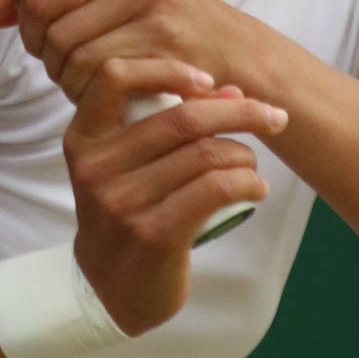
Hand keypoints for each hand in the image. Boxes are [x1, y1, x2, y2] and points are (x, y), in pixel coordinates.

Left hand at [0, 0, 256, 101]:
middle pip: (36, 1)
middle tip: (56, 55)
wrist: (231, 51)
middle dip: (35, 39)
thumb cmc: (157, 21)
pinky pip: (91, 68)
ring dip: (59, 70)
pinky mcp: (160, 34)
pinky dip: (85, 88)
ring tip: (81, 73)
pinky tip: (101, 88)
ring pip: (60, 40)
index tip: (25, 6)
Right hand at [64, 56, 285, 334]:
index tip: (207, 82)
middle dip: (240, 111)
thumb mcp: (134, 164)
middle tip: (273, 116)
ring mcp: (122, 202)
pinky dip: (248, 182)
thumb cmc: (127, 214)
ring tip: (252, 168)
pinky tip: (256, 189)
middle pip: (182, 118)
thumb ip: (173, 122)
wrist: (109, 288)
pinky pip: (216, 189)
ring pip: (207, 155)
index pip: (116, 77)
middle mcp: (97, 167)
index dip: (168, 69)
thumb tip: (230, 90)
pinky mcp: (153, 233)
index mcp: (84, 139)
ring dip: (246, 156)